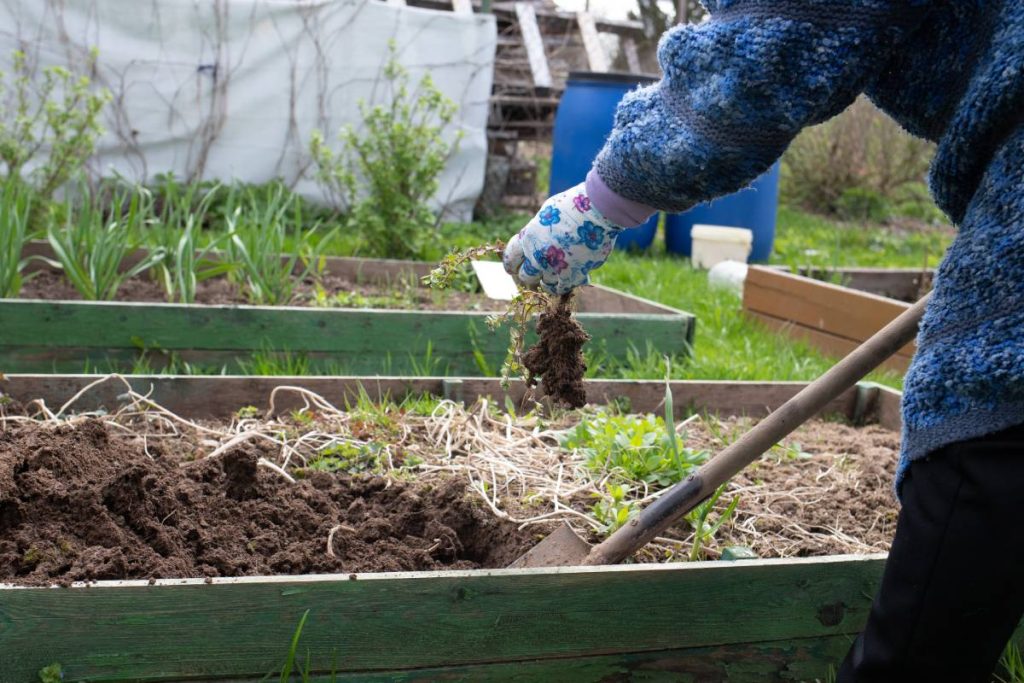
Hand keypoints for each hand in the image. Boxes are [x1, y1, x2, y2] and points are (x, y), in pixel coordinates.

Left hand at [502, 182, 620, 294]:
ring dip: (547, 281)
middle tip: (535, 273)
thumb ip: (537, 231)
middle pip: (526, 275)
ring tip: (551, 277)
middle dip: (529, 274)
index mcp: (528, 238)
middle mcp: (537, 256)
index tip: (513, 269)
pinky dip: (563, 285)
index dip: (511, 265)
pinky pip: (562, 288)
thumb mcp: (545, 214)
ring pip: (545, 283)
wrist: (596, 209)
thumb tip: (537, 242)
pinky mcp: (573, 274)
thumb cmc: (572, 205)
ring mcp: (554, 267)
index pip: (510, 259)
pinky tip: (565, 281)